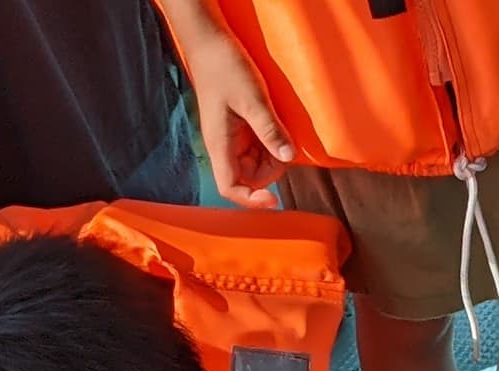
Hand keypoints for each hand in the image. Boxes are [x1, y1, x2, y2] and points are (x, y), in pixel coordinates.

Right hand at [176, 19, 292, 206]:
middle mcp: (223, 147)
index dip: (251, 199)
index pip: (230, 188)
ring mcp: (231, 138)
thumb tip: (287, 157)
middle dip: (270, 168)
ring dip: (272, 153)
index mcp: (219, 145)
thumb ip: (270, 129)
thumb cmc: (225, 68)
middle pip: (248, 178)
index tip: (275, 199)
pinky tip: (275, 122)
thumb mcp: (252, 98)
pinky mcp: (239, 128)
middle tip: (283, 141)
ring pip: (256, 163)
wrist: (210, 43)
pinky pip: (258, 146)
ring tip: (278, 126)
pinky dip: (270, 141)